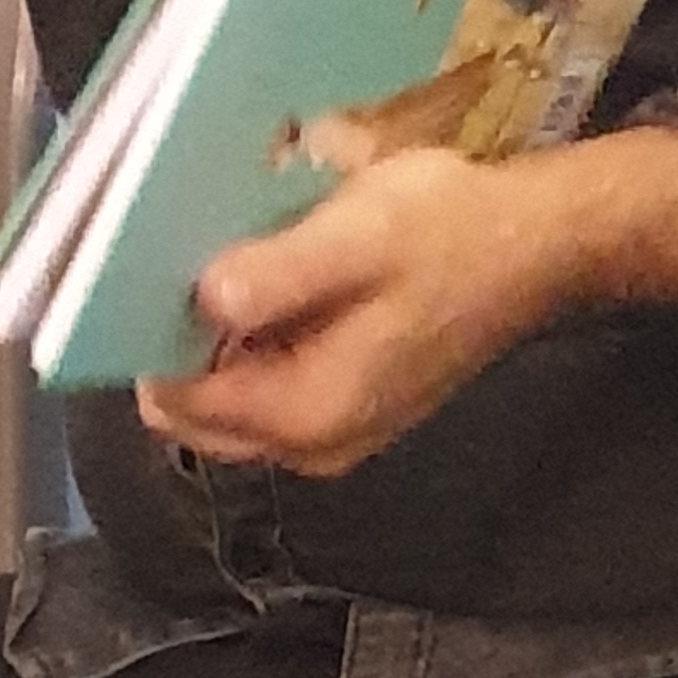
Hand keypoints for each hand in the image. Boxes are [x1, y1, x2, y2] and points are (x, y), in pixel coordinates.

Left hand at [136, 127, 677, 480]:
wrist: (539, 245)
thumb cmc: (452, 233)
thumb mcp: (361, 236)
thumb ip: (278, 275)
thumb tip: (200, 298)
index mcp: (306, 413)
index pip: (175, 401)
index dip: (145, 337)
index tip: (138, 272)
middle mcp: (311, 444)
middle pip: (192, 407)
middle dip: (176, 339)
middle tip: (185, 257)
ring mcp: (329, 430)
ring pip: (226, 394)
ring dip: (215, 335)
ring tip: (231, 258)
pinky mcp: (346, 404)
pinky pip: (265, 381)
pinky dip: (254, 337)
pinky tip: (273, 276)